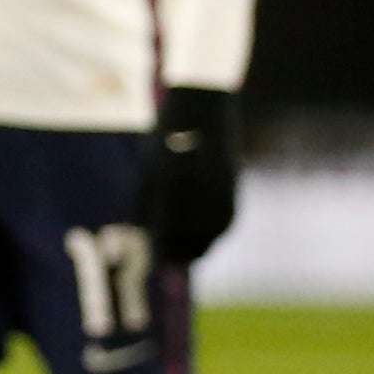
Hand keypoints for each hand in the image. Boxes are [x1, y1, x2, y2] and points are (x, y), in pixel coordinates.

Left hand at [139, 84, 243, 265]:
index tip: (153, 266)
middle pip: (190, 236)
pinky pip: (226, 218)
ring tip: (187, 257)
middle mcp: (196, 187)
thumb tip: (142, 237)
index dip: (159, 252)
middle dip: (180, 254)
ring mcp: (218, 186)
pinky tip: (207, 239)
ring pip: (212, 232)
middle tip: (169, 265)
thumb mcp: (147, 170)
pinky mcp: (232, 183)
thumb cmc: (164, 139)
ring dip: (200, 247)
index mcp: (168, 183)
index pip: (164, 230)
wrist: (202, 108)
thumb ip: (145, 204)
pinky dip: (216, 233)